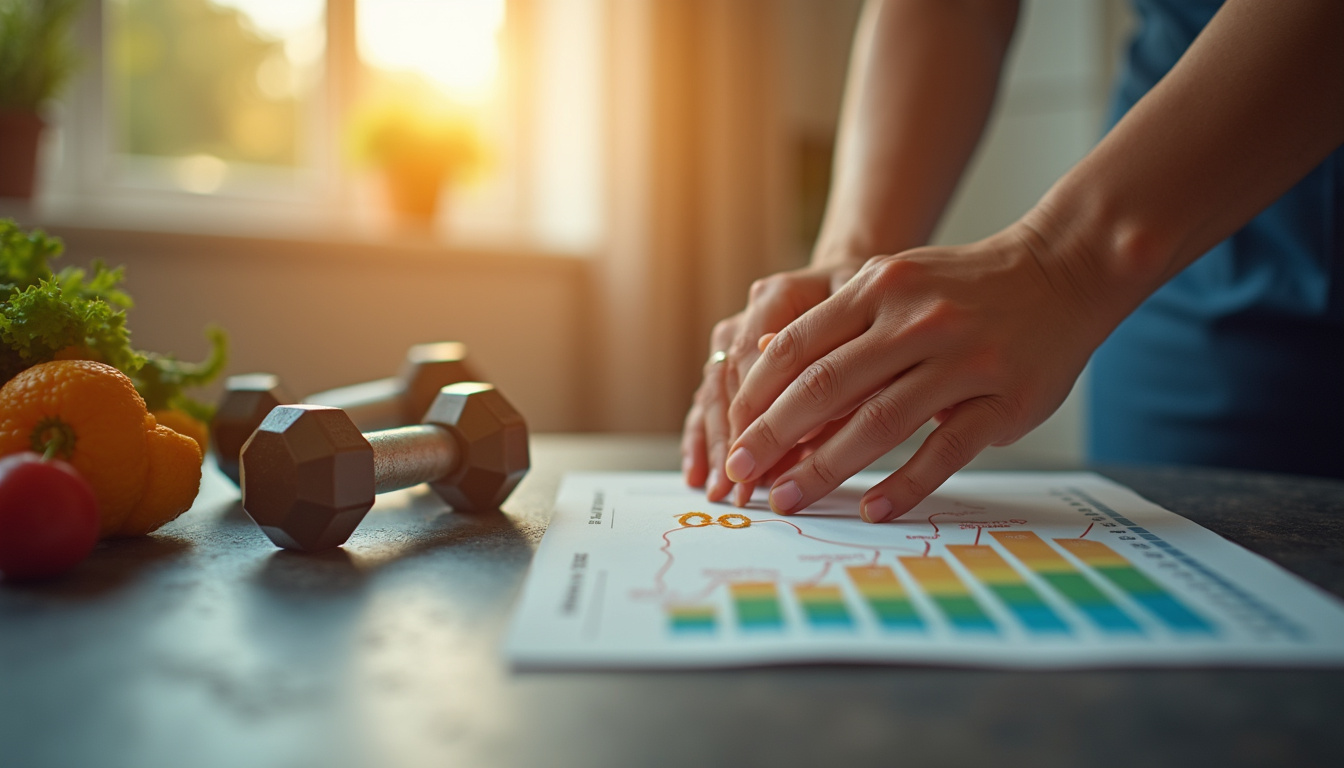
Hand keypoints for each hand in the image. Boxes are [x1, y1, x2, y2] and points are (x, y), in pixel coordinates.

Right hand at [681, 263, 862, 503]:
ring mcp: (739, 332)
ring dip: (716, 444)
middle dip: (732, 439)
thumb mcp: (875, 328)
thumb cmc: (882, 304)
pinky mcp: (736, 356)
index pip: (753, 357)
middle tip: (741, 487)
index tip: (761, 457)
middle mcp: (752, 310)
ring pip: (715, 391)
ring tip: (719, 492)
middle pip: (727, 377)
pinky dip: (703, 436)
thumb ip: (838, 363)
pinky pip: (712, 398)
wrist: (871, 284)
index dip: (756, 411)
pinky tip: (696, 473)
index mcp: (781, 294)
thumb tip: (800, 411)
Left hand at [721, 224, 1114, 521]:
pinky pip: (944, 450)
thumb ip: (833, 321)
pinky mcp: (1004, 400)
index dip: (756, 396)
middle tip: (741, 477)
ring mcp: (963, 360)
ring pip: (878, 422)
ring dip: (824, 468)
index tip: (731, 435)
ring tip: (787, 501)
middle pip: (826, 387)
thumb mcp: (892, 282)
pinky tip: (872, 509)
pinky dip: (904, 484)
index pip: (798, 347)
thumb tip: (761, 358)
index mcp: (879, 289)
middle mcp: (915, 322)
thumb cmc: (963, 287)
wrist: (1063, 271)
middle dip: (773, 438)